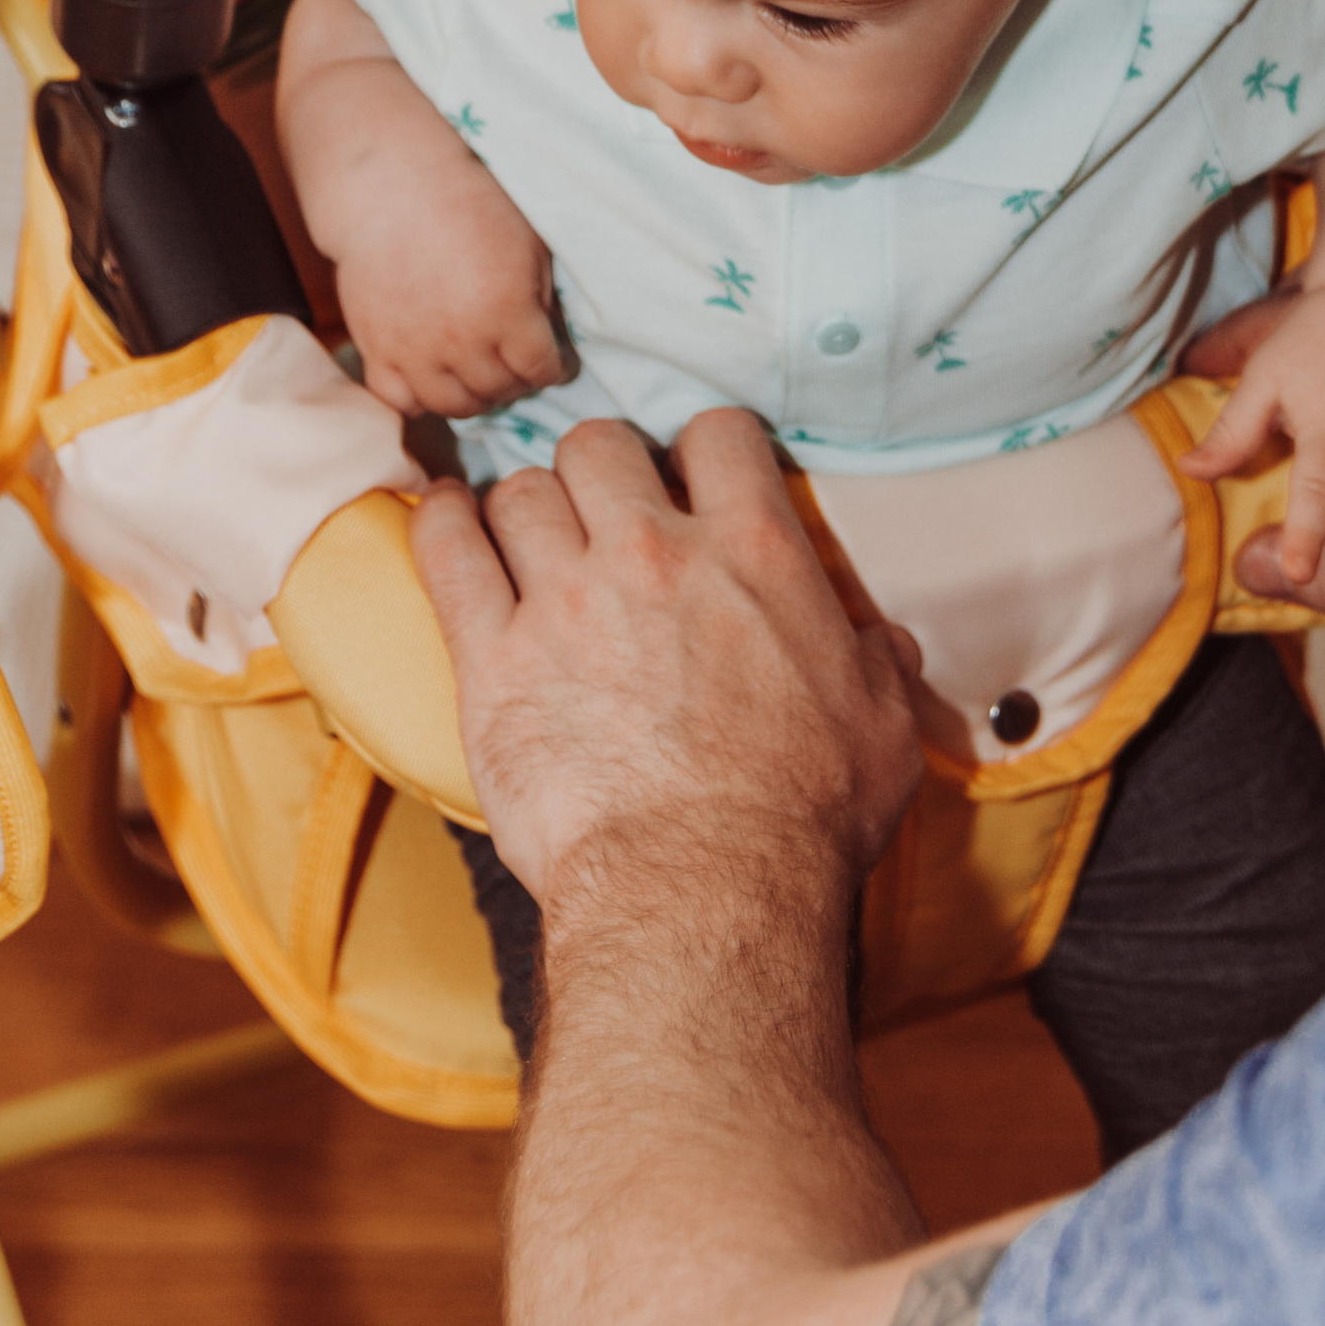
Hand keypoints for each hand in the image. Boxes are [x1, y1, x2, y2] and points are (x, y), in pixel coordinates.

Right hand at [334, 170, 570, 420]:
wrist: (394, 190)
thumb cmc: (471, 207)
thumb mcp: (529, 245)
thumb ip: (544, 301)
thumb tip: (550, 342)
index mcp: (507, 312)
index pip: (542, 370)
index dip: (554, 369)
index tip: (553, 362)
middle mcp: (464, 341)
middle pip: (501, 390)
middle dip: (517, 382)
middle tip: (516, 366)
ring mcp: (416, 351)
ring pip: (454, 406)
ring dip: (475, 397)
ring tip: (479, 376)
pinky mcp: (377, 350)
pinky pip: (400, 401)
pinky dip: (419, 399)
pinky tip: (432, 379)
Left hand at [411, 407, 924, 902]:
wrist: (705, 891)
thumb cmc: (802, 819)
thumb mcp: (884, 729)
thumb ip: (878, 667)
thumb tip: (880, 647)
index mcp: (754, 553)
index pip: (717, 434)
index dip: (702, 448)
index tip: (691, 477)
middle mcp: (653, 553)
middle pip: (598, 445)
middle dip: (600, 468)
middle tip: (603, 509)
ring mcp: (565, 599)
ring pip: (520, 492)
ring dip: (526, 508)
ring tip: (530, 537)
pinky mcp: (494, 659)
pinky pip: (446, 552)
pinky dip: (441, 525)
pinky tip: (446, 521)